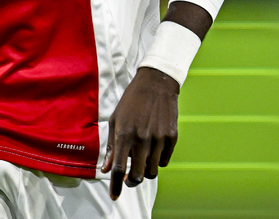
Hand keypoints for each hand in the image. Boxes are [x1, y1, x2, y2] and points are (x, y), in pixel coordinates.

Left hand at [101, 66, 178, 199]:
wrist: (156, 83)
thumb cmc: (131, 101)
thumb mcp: (116, 120)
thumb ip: (112, 146)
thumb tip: (106, 169)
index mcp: (125, 134)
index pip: (119, 168)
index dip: (116, 186)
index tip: (114, 195)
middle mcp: (142, 139)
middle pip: (137, 176)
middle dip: (131, 181)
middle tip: (128, 178)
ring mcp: (159, 139)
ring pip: (152, 172)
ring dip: (145, 171)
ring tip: (141, 158)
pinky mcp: (172, 138)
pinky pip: (164, 162)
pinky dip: (157, 161)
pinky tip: (153, 150)